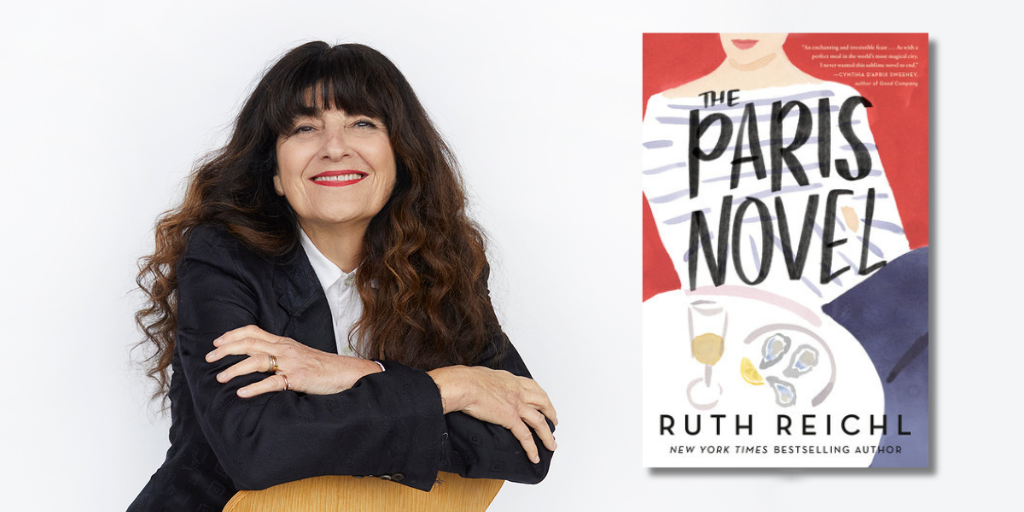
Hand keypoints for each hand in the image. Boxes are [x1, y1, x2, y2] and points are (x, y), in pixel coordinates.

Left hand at [205, 325, 381, 396]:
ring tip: (219, 377)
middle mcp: (285, 348)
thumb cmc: (322, 367)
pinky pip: (272, 383)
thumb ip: (280, 354)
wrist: (346, 372)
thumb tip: (259, 359)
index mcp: (284, 342)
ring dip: (235, 369)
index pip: (253, 331)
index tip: (217, 342)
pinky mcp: (297, 378)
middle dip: (226, 350)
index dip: (233, 335)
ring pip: (257, 360)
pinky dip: (254, 388)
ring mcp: (291, 362)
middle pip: (249, 343)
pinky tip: (241, 394)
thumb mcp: (299, 355)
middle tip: (209, 358)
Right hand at [427, 366, 556, 463]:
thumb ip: (489, 381)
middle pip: (542, 401)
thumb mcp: (483, 374)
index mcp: (511, 380)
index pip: (532, 386)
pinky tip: (534, 456)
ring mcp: (516, 405)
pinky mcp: (510, 418)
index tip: (544, 401)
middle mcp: (518, 391)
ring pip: (539, 422)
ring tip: (551, 444)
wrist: (463, 385)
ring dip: (547, 435)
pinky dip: (532, 448)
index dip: (540, 395)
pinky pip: (525, 436)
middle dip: (550, 413)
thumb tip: (484, 384)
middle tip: (554, 421)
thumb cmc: (466, 379)